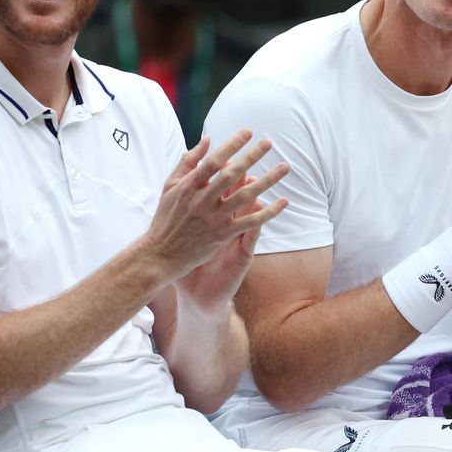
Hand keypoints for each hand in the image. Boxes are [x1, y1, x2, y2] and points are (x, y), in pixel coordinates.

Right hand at [145, 131, 288, 289]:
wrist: (160, 254)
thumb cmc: (165, 217)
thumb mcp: (170, 185)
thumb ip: (189, 161)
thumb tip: (207, 140)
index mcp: (189, 186)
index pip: (214, 161)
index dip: (231, 145)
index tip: (248, 133)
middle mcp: (202, 200)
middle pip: (232, 175)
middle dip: (252, 157)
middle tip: (269, 143)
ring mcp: (214, 218)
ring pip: (246, 196)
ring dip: (267, 181)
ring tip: (284, 168)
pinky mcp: (222, 235)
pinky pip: (250, 222)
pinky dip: (268, 212)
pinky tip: (284, 202)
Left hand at [175, 174, 264, 316]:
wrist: (197, 296)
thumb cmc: (190, 262)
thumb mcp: (186, 235)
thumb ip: (186, 209)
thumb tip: (185, 183)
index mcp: (215, 216)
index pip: (220, 190)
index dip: (222, 173)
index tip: (224, 156)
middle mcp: (229, 223)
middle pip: (236, 194)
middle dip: (243, 176)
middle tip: (246, 160)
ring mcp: (237, 238)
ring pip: (249, 212)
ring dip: (257, 194)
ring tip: (258, 180)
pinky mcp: (243, 254)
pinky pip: (253, 234)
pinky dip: (262, 220)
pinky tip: (266, 208)